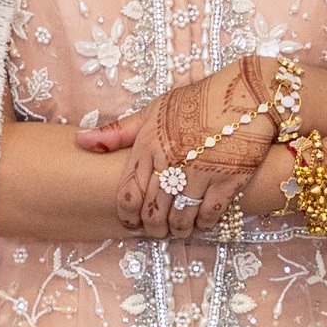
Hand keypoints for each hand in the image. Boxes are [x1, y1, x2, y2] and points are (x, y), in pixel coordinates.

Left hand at [80, 61, 278, 235]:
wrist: (245, 95)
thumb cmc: (197, 100)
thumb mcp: (153, 109)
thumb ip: (118, 131)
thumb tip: (81, 141)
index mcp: (149, 146)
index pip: (128, 193)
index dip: (126, 216)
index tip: (130, 222)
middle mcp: (171, 163)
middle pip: (152, 212)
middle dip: (151, 228)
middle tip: (154, 231)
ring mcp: (200, 174)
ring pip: (179, 218)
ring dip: (176, 229)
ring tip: (177, 229)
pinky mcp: (228, 180)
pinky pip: (209, 215)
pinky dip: (202, 224)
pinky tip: (200, 222)